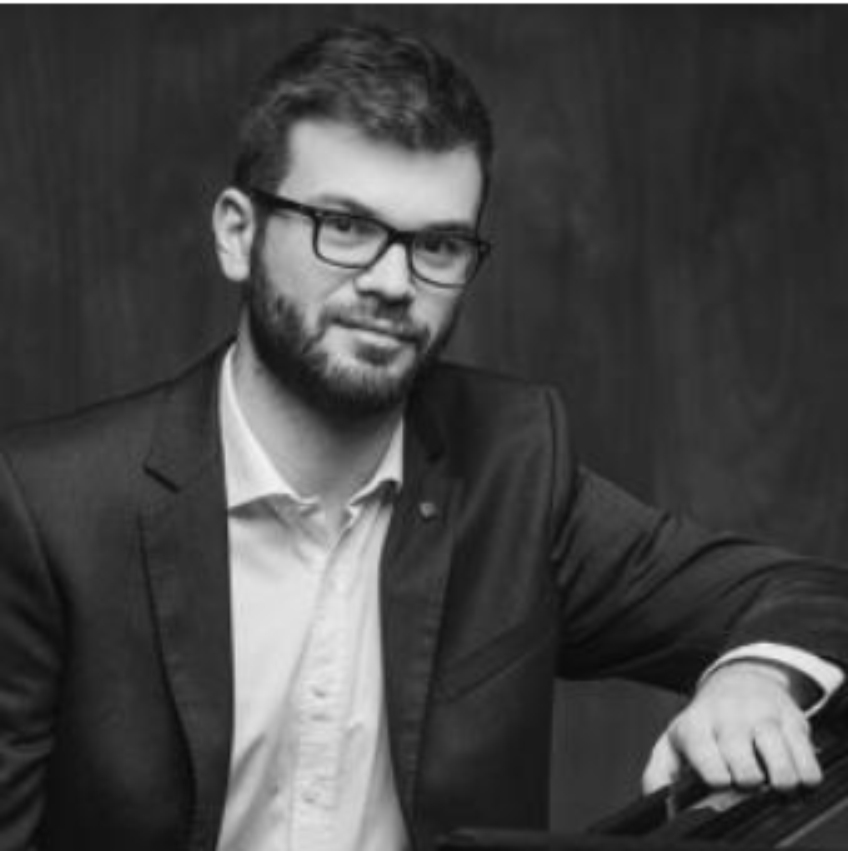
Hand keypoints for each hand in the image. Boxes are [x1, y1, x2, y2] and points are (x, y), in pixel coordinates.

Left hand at [643, 661, 822, 794]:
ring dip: (779, 785)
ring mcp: (763, 718)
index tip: (721, 784)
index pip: (704, 752)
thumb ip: (659, 772)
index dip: (716, 776)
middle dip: (747, 785)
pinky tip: (792, 772)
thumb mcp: (674, 739)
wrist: (739, 681)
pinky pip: (807, 761)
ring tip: (772, 783)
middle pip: (745, 770)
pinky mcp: (793, 720)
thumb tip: (656, 800)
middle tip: (746, 782)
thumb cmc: (705, 722)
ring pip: (780, 768)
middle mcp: (729, 718)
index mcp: (696, 725)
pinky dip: (804, 776)